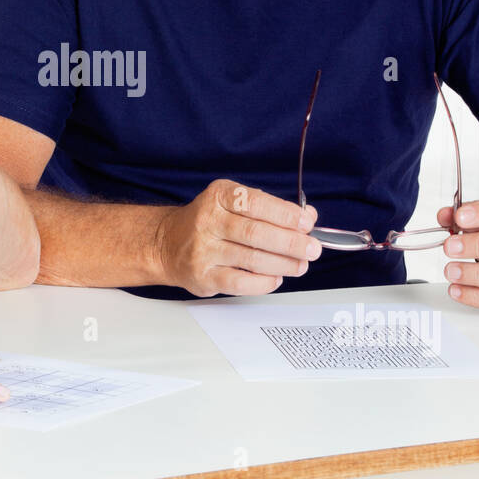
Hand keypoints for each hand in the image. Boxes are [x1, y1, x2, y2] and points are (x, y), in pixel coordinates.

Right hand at [154, 180, 320, 296]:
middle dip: (290, 243)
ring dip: (283, 264)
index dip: (284, 214)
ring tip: (300, 265)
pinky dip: (263, 282)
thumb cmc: (210, 222)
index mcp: (218, 196)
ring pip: (251, 259)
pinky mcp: (203, 276)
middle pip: (256, 233)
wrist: (167, 244)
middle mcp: (208, 220)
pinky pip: (240, 282)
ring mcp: (203, 250)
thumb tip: (307, 217)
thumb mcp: (235, 204)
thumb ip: (271, 209)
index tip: (305, 223)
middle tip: (312, 249)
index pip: (255, 202)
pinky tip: (275, 278)